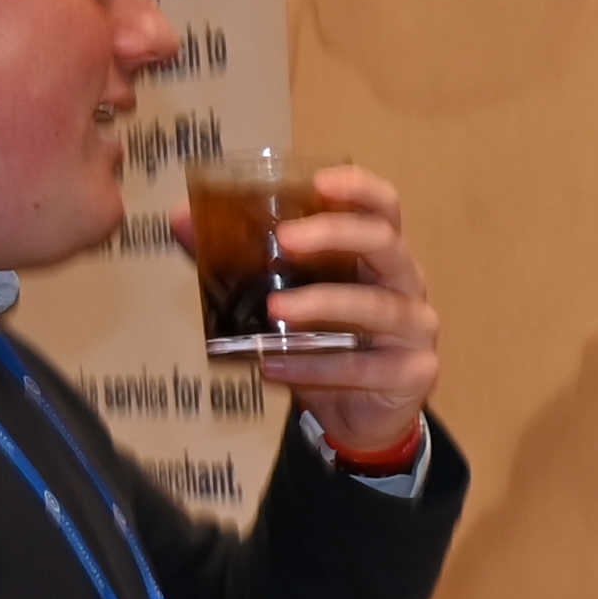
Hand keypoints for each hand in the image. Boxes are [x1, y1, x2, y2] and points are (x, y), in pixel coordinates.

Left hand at [264, 165, 439, 467]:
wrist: (358, 416)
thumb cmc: (324, 343)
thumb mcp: (285, 295)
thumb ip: (239, 260)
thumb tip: (182, 221)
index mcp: (377, 255)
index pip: (382, 208)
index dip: (359, 189)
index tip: (319, 182)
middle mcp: (405, 283)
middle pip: (385, 243)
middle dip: (335, 235)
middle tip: (284, 240)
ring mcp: (415, 329)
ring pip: (376, 307)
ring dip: (321, 304)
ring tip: (273, 309)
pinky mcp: (414, 373)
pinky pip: (364, 367)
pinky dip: (315, 366)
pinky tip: (274, 365)